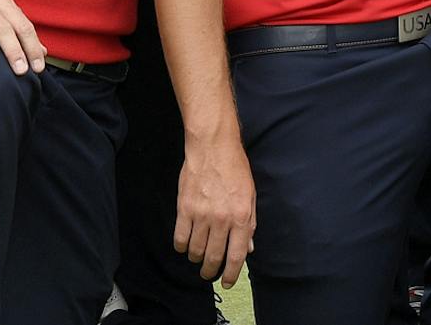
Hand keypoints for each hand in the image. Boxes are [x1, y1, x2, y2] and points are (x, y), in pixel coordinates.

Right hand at [175, 135, 257, 285]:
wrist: (213, 148)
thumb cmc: (235, 170)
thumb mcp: (250, 196)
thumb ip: (249, 224)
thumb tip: (247, 248)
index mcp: (242, 217)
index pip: (236, 256)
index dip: (232, 274)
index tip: (227, 282)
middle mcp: (222, 219)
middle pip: (213, 258)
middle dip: (210, 271)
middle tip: (209, 274)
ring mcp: (201, 215)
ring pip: (195, 251)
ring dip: (196, 258)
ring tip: (198, 255)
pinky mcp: (184, 209)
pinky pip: (180, 239)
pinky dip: (182, 246)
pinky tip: (186, 245)